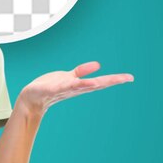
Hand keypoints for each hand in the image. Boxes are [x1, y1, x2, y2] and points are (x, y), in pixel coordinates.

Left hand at [19, 61, 134, 115]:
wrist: (31, 98)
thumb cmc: (50, 87)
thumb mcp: (67, 77)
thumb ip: (81, 72)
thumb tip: (98, 65)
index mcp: (79, 85)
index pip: (100, 82)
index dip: (115, 79)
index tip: (130, 77)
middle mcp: (74, 88)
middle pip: (95, 84)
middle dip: (110, 80)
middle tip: (127, 78)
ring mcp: (64, 89)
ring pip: (81, 85)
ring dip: (92, 83)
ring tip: (103, 80)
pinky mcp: (52, 89)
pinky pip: (63, 86)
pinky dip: (71, 84)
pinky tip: (78, 81)